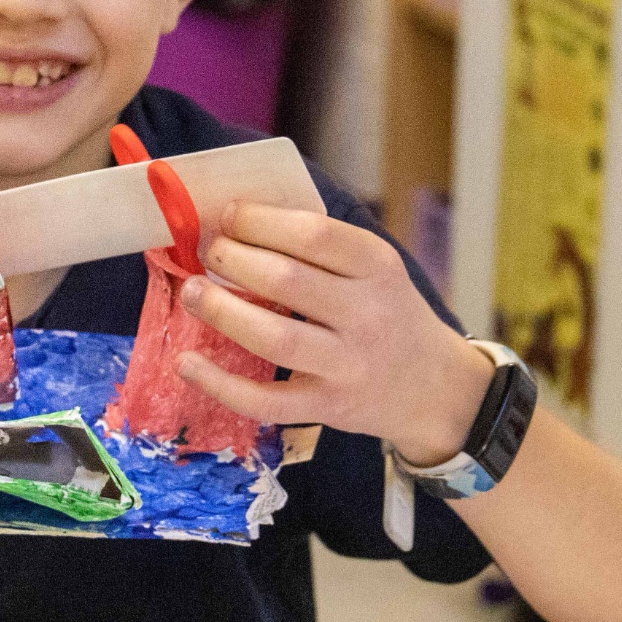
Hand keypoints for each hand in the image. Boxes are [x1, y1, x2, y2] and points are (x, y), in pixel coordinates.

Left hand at [172, 202, 494, 466]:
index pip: (315, 235)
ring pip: (274, 338)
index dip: (261, 221)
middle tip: (208, 252)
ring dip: (221, 312)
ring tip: (190, 292)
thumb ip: (321, 246)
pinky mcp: (327, 407)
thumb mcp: (375, 269)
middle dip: (233, 260)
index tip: (228, 215)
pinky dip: (219, 384)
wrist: (434, 387)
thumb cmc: (387, 313)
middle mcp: (367, 315)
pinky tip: (187, 363)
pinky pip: (266, 401)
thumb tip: (236, 218)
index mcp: (378, 268)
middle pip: (287, 281)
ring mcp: (347, 366)